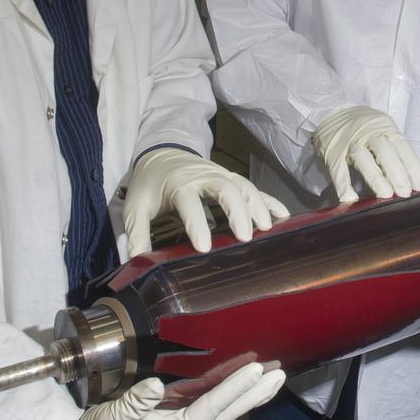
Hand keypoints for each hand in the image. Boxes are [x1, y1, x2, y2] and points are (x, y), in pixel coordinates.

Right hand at [75, 362, 285, 419]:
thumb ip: (134, 404)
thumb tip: (155, 384)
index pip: (213, 407)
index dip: (235, 388)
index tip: (257, 370)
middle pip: (230, 409)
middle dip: (256, 392)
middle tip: (281, 374)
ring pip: (225, 404)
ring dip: (249, 390)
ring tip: (274, 374)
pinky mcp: (182, 413)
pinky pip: (211, 399)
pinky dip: (229, 388)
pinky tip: (242, 376)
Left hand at [122, 148, 289, 257]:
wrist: (162, 155)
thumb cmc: (150, 184)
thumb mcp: (136, 207)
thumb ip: (136, 235)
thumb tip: (136, 265)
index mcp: (178, 184)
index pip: (190, 202)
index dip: (197, 224)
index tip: (204, 248)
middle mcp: (204, 176)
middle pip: (226, 188)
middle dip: (237, 211)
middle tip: (245, 237)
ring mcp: (221, 175)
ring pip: (244, 186)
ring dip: (258, 205)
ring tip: (267, 229)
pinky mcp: (231, 178)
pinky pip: (254, 188)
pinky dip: (269, 200)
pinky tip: (283, 216)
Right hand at [311, 106, 419, 202]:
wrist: (333, 111)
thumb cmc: (364, 127)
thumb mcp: (382, 130)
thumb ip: (394, 151)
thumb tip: (411, 181)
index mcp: (386, 128)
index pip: (403, 148)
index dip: (413, 169)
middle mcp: (369, 133)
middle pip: (385, 152)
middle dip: (397, 174)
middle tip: (405, 194)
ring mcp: (350, 142)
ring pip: (363, 158)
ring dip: (375, 178)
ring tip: (385, 195)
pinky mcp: (332, 151)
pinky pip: (338, 169)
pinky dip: (344, 185)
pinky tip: (350, 199)